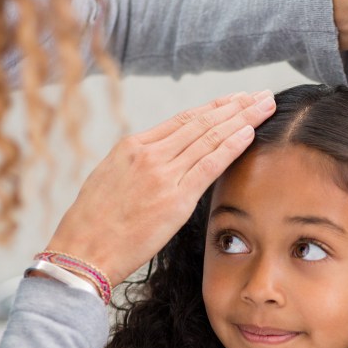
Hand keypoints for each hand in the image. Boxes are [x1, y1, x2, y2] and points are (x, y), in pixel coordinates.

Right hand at [43, 91, 275, 286]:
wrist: (83, 251)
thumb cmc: (93, 225)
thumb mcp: (110, 181)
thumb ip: (137, 167)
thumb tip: (159, 163)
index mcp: (132, 147)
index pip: (183, 120)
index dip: (214, 107)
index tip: (235, 99)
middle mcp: (148, 154)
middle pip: (201, 122)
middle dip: (235, 106)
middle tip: (261, 95)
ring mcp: (162, 174)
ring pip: (209, 137)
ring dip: (242, 119)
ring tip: (265, 106)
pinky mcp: (174, 199)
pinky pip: (209, 165)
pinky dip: (231, 146)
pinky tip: (250, 132)